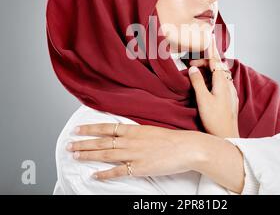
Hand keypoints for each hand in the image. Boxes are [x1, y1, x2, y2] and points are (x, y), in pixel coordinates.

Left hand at [67, 123, 203, 179]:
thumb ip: (135, 132)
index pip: (106, 128)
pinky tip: (94, 175)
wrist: (186, 147)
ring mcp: (133, 155)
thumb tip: (123, 132)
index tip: (77, 129)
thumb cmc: (171, 138)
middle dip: (84, 143)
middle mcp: (130, 141)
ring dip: (89, 155)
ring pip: (106, 155)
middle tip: (69, 145)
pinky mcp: (139, 168)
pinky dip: (105, 174)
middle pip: (102, 142)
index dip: (90, 129)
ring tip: (76, 156)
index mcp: (134, 130)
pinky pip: (118, 172)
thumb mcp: (151, 129)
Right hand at [188, 34, 239, 137]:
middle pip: (217, 66)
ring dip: (208, 71)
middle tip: (190, 66)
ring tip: (196, 74)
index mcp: (222, 82)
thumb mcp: (203, 100)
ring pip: (219, 74)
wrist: (227, 136)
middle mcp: (228, 84)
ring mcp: (230, 91)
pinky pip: (221, 82)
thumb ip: (198, 82)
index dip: (210, 50)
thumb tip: (193, 69)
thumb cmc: (215, 120)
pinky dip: (212, 78)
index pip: (216, 61)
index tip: (209, 38)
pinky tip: (205, 84)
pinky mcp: (229, 98)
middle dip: (204, 62)